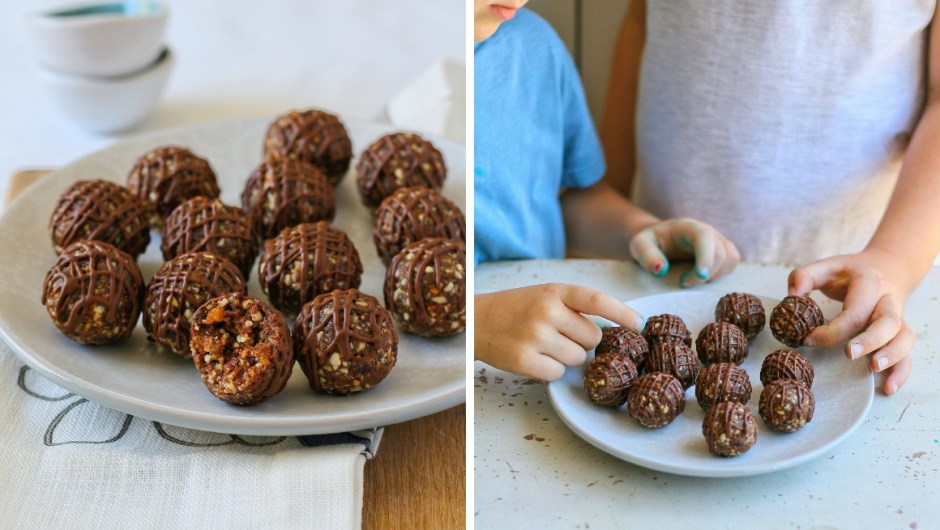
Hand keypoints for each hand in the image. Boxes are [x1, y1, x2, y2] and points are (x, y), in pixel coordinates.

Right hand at [474, 283, 643, 380]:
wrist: (476, 320)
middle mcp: (547, 311)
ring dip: (568, 358)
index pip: (598, 300)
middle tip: (561, 336)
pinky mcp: (524, 359)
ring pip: (578, 358)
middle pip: (593, 338)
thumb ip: (576, 307)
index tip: (640, 325)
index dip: (623, 314)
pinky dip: (551, 371)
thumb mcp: (546, 296)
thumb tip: (613, 330)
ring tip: (545, 346)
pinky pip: (558, 373)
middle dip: (584, 342)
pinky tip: (535, 358)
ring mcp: (535, 335)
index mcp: (555, 291)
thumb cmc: (517, 309)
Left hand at [629, 218, 739, 286]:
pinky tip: (702, 278)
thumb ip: (647, 255)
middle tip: (684, 283)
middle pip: (721, 252)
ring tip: (693, 279)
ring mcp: (718, 240)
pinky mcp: (723, 251)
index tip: (700, 276)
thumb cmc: (650, 242)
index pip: (704, 237)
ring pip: (730, 258)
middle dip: (706, 273)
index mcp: (688, 227)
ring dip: (716, 275)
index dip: (706, 257)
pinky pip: (732, 263)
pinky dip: (721, 274)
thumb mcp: (640, 245)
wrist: (659, 239)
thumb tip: (660, 270)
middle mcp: (708, 231)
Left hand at [788, 248, 913, 395]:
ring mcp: (899, 318)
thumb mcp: (827, 266)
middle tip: (849, 353)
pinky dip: (902, 372)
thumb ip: (804, 277)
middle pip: (888, 322)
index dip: (831, 329)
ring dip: (892, 355)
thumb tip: (790, 297)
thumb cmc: (851, 272)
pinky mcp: (902, 332)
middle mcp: (888, 301)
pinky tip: (888, 388)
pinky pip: (908, 353)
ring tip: (873, 368)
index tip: (808, 339)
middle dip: (870, 340)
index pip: (854, 311)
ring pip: (904, 337)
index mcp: (869, 285)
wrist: (887, 268)